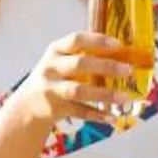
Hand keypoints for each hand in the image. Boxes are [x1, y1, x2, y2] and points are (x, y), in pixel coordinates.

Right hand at [9, 29, 142, 140]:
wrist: (28, 104)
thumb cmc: (54, 77)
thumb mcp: (61, 60)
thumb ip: (85, 55)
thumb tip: (124, 55)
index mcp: (56, 51)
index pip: (76, 40)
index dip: (97, 41)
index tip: (118, 44)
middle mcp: (51, 68)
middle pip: (79, 64)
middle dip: (105, 66)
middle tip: (128, 70)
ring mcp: (52, 89)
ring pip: (78, 91)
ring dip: (103, 94)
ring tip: (125, 97)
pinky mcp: (56, 109)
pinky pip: (79, 112)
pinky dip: (97, 115)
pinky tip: (112, 116)